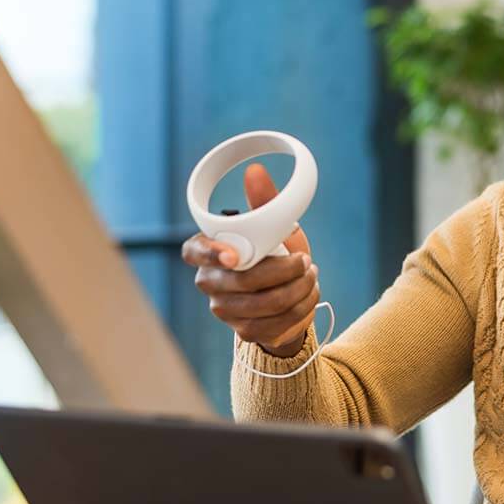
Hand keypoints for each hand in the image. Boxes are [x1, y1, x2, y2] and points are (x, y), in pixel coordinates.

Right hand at [182, 163, 316, 356]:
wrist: (291, 295)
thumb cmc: (276, 253)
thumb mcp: (274, 226)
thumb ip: (264, 202)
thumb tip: (255, 172)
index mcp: (208, 253)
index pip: (193, 252)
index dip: (210, 254)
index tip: (235, 256)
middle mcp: (211, 283)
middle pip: (242, 283)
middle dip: (282, 271)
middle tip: (305, 261)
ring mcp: (226, 311)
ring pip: (264, 304)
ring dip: (297, 288)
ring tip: (310, 274)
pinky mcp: (246, 331)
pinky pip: (278, 322)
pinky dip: (302, 306)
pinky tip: (309, 292)